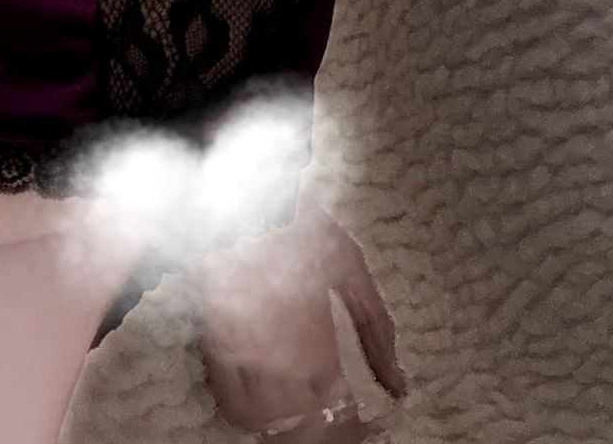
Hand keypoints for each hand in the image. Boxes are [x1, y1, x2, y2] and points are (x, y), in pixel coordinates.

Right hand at [194, 191, 407, 441]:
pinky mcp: (212, 341)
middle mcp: (281, 360)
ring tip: (302, 419)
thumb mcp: (354, 272)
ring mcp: (243, 354)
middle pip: (305, 426)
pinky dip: (248, 416)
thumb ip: (378, 336)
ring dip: (288, 426)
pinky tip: (265, 410)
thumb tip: (399, 390)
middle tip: (338, 422)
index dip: (356, 429)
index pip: (341, 414)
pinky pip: (229, 400)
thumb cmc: (304, 227)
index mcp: (320, 344)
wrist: (244, 193)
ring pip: (267, 421)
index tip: (368, 424)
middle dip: (325, 431)